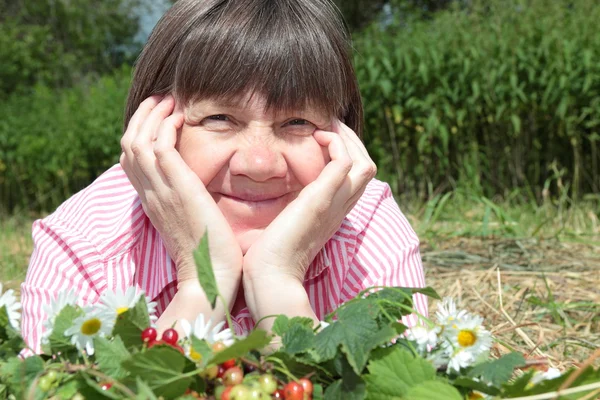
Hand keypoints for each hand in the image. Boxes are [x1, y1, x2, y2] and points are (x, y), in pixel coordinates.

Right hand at [119, 95, 242, 284]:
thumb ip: (187, 204)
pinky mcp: (176, 188)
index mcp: (152, 203)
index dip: (140, 135)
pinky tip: (181, 117)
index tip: (159, 119)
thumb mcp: (192, 225)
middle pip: (128, 146)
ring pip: (137, 141)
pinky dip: (166, 127)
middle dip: (142, 118)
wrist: (212, 277)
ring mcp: (160, 191)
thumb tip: (197, 191)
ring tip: (170, 100)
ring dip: (152, 116)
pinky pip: (159, 147)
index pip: (132, 162)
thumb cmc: (211, 255)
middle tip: (161, 100)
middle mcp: (150, 195)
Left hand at [243, 119, 376, 281]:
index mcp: (335, 213)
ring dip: (347, 138)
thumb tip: (281, 189)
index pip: (357, 178)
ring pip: (365, 162)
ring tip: (324, 126)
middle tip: (329, 124)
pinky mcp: (321, 199)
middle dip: (351, 140)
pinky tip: (314, 136)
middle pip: (367, 167)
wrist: (269, 275)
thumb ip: (293, 205)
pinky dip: (335, 143)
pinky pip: (344, 162)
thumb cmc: (271, 255)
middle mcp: (341, 208)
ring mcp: (335, 203)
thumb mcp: (287, 223)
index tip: (324, 137)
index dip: (348, 153)